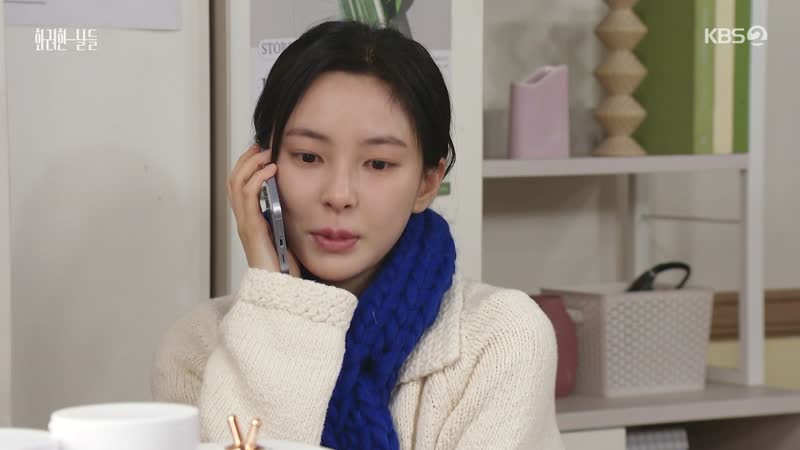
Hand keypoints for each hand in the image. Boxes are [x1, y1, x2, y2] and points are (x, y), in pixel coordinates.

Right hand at [227, 144, 299, 275]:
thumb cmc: (287, 268)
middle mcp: (244, 221)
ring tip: (267, 154)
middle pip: (233, 180)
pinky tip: (271, 170)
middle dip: (246, 159)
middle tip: (262, 145)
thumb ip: (286, 217)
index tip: (262, 150)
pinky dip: (257, 179)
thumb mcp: (287, 234)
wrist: (283, 292)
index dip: (247, 165)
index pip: (240, 185)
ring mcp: (246, 225)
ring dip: (251, 164)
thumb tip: (298, 197)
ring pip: (236, 184)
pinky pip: (248, 198)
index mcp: (251, 221)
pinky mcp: (252, 230)